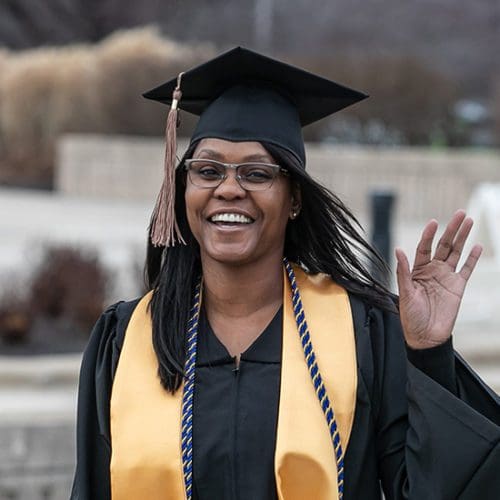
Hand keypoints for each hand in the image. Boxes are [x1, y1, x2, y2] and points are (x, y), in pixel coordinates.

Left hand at [395, 210, 481, 349]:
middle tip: (460, 213)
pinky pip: (466, 269)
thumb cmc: (411, 316)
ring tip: (468, 221)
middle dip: (451, 229)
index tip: (434, 222)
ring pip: (456, 253)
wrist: (425, 337)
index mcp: (417, 270)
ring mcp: (446, 278)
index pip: (424, 247)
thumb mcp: (405, 293)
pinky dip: (472, 258)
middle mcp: (432, 270)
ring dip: (462, 237)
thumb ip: (404, 272)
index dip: (429, 235)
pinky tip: (477, 245)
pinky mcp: (458, 287)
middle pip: (443, 245)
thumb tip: (398, 250)